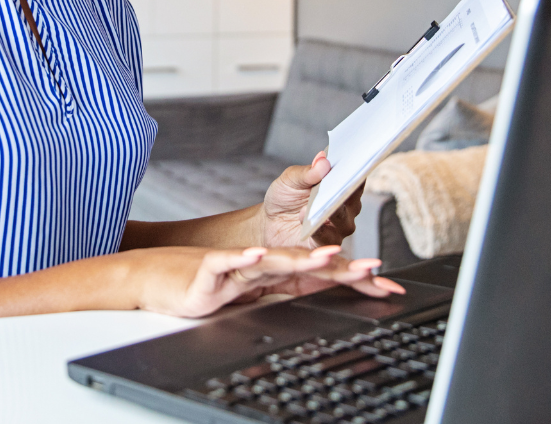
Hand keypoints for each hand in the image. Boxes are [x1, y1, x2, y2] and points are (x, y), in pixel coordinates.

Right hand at [128, 245, 402, 318]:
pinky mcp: (212, 269)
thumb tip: (326, 295)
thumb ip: (290, 293)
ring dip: (300, 259)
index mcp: (278, 274)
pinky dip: (244, 257)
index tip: (388, 285)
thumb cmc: (210, 288)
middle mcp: (264, 264)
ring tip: (327, 255)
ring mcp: (239, 265)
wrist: (162, 280)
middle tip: (374, 267)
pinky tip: (259, 254)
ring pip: (274, 261)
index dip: (355, 278)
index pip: (323, 275)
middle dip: (342, 268)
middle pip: (308, 265)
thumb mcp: (256, 296)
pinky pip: (229, 263)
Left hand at [260, 152, 363, 248]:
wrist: (268, 224)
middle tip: (339, 180)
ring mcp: (338, 227)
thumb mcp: (290, 180)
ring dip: (331, 211)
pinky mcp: (325, 244)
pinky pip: (328, 238)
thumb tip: (322, 160)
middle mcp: (346, 207)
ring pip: (343, 219)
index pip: (356, 176)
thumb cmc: (284, 198)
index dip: (357, 168)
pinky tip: (305, 218)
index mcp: (340, 186)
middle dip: (345, 188)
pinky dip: (318, 229)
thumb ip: (307, 172)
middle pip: (352, 197)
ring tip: (314, 203)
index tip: (353, 159)